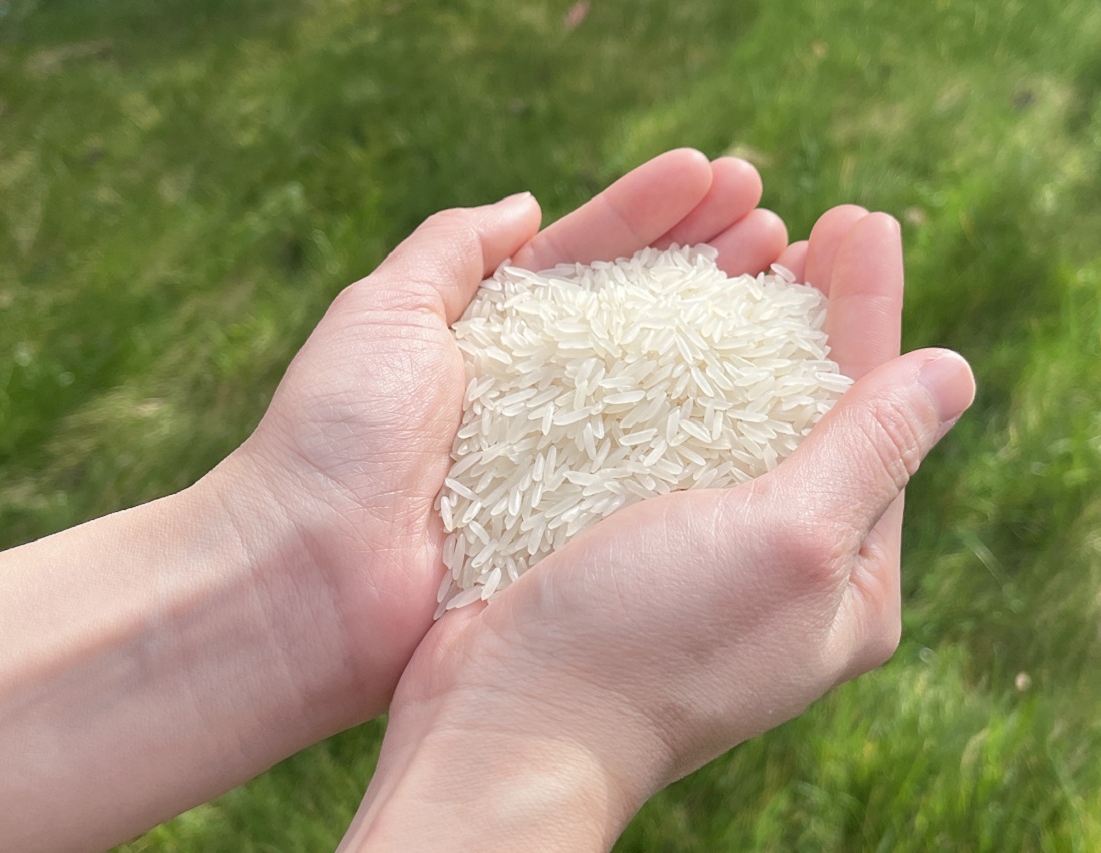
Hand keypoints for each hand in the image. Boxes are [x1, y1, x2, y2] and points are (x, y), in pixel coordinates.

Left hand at [213, 149, 788, 720]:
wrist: (308, 581)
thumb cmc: (336, 437)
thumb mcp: (382, 313)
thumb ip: (450, 250)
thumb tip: (524, 204)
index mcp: (495, 335)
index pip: (591, 256)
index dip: (656, 212)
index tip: (722, 175)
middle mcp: (542, 393)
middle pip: (646, 312)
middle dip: (711, 260)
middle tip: (779, 223)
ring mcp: (569, 461)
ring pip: (667, 383)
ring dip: (729, 330)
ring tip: (791, 279)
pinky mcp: (584, 525)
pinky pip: (662, 470)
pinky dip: (717, 428)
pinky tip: (773, 391)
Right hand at [338, 203, 976, 849]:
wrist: (502, 724)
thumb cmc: (649, 642)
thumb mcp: (786, 539)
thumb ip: (869, 450)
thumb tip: (954, 371)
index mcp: (851, 584)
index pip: (880, 420)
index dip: (873, 312)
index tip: (866, 220)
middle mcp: (789, 570)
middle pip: (817, 415)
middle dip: (817, 315)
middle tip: (815, 225)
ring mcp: (710, 558)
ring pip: (742, 420)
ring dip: (747, 333)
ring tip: (746, 250)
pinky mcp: (636, 542)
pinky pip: (673, 440)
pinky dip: (678, 373)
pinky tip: (668, 318)